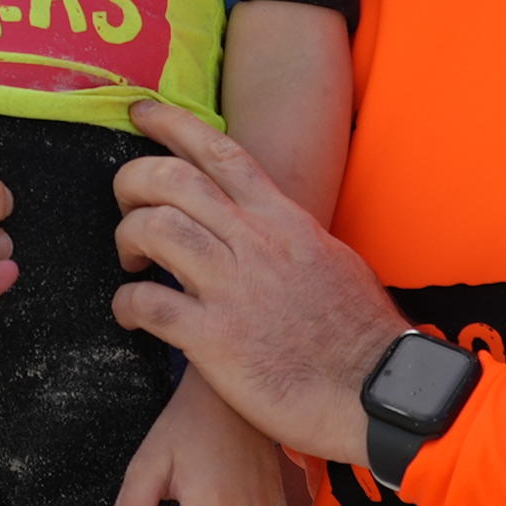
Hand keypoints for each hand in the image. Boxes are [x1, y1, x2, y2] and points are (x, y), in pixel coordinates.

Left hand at [109, 99, 408, 464]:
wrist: (380, 393)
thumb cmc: (363, 335)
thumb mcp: (333, 259)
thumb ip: (291, 235)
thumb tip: (271, 226)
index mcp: (283, 220)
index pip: (221, 152)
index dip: (172, 124)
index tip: (139, 113)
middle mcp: (255, 243)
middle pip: (172, 179)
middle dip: (133, 180)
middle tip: (126, 202)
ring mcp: (232, 289)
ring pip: (155, 229)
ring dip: (128, 236)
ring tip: (132, 259)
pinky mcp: (214, 339)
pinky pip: (149, 303)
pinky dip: (127, 302)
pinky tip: (129, 313)